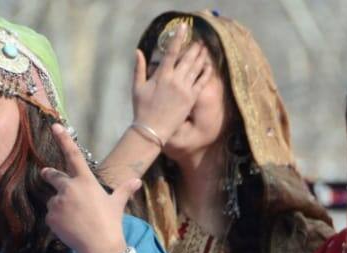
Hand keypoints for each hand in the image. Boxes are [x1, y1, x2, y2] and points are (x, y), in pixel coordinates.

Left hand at [42, 124, 140, 252]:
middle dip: (49, 174)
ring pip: (54, 200)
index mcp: (85, 181)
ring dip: (60, 205)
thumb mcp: (117, 204)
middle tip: (45, 173)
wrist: (99, 246)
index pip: (73, 155)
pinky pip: (51, 215)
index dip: (63, 139)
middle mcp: (69, 188)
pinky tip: (69, 227)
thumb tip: (136, 181)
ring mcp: (58, 202)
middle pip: (54, 176)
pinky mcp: (51, 217)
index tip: (55, 126)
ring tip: (74, 218)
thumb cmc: (110, 223)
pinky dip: (57, 220)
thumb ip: (124, 190)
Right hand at [131, 24, 211, 143]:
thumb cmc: (141, 109)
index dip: (178, 38)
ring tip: (205, 49)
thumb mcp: (137, 87)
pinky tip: (208, 66)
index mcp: (161, 76)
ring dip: (201, 57)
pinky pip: (201, 82)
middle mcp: (175, 80)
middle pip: (188, 58)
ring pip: (196, 68)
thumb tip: (137, 52)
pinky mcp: (191, 98)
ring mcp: (185, 89)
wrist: (152, 130)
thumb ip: (139, 68)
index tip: (183, 27)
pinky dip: (206, 72)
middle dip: (194, 48)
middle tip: (199, 40)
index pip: (171, 52)